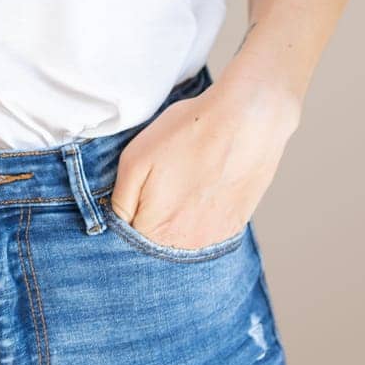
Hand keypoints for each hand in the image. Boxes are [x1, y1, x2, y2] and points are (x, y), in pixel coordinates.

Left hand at [109, 73, 299, 249]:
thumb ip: (120, 201)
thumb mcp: (135, 158)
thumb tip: (119, 224)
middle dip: (154, 212)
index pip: (128, 235)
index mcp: (155, 231)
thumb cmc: (188, 132)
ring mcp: (213, 239)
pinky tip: (205, 184)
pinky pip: (207, 229)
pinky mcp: (234, 228)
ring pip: (181, 235)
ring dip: (179, 214)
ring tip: (187, 178)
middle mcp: (185, 245)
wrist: (246, 119)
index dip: (131, 207)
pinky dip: (202, 212)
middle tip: (165, 178)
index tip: (142, 185)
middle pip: (156, 239)